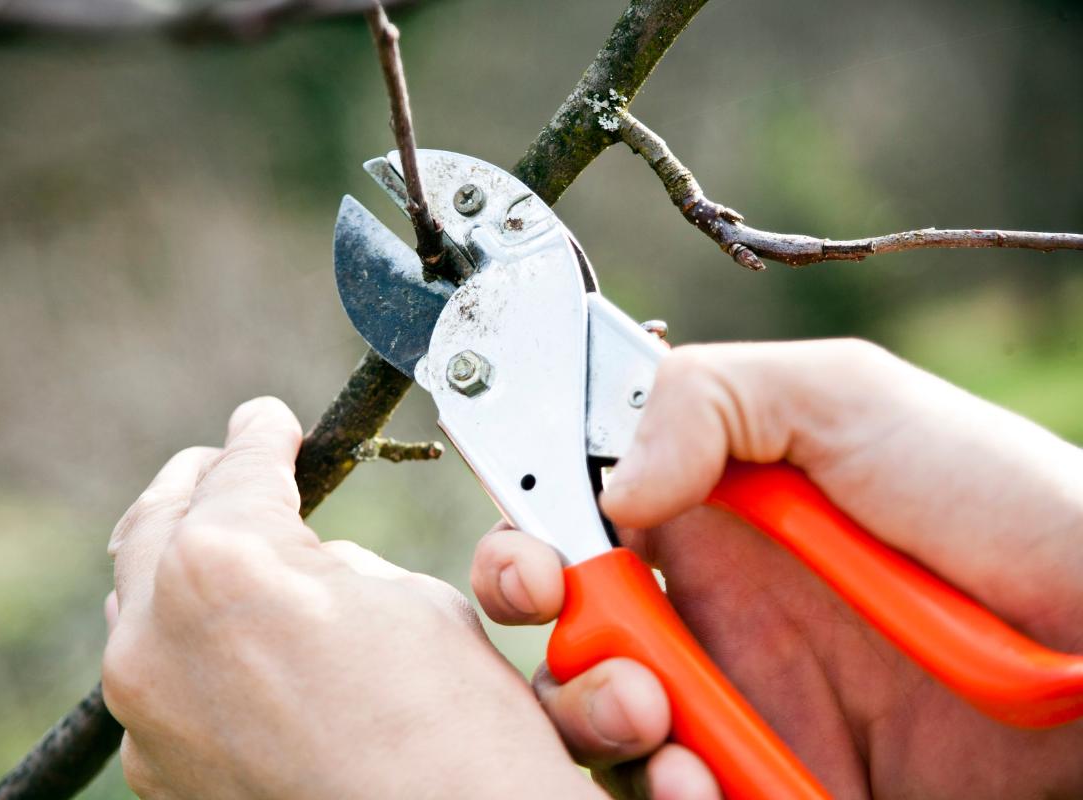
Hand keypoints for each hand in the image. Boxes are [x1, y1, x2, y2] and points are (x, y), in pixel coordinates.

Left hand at [102, 397, 604, 799]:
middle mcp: (157, 639)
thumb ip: (334, 562)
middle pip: (158, 524)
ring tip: (227, 545)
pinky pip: (160, 682)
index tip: (269, 423)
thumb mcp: (409, 600)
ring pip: (143, 605)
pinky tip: (238, 644)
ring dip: (182, 563)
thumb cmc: (454, 733)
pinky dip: (189, 646)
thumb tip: (310, 561)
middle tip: (229, 464)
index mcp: (223, 564)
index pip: (236, 467)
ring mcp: (147, 717)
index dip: (263, 435)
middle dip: (200, 483)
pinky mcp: (160, 773)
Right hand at [471, 339, 1082, 798]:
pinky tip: (700, 776)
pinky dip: (668, 792)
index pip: (579, 521)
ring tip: (649, 711)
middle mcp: (715, 608)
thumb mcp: (854, 402)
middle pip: (571, 630)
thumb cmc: (999, 504)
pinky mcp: (779, 776)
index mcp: (711, 512)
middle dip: (543, 630)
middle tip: (563, 623)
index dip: (530, 538)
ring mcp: (744, 700)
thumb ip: (713, 400)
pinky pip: (682, 793)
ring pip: (608, 721)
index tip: (528, 560)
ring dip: (596, 716)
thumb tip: (613, 483)